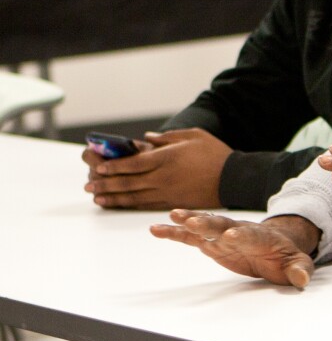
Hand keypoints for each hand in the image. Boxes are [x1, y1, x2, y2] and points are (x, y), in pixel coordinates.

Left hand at [83, 128, 231, 209]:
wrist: (233, 178)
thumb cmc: (215, 153)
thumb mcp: (193, 135)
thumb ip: (168, 137)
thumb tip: (147, 139)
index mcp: (167, 158)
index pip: (133, 163)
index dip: (113, 165)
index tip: (98, 166)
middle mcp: (163, 177)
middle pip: (128, 182)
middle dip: (106, 183)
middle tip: (88, 185)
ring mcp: (167, 192)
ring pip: (134, 196)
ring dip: (113, 197)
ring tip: (97, 197)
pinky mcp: (173, 203)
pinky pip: (146, 205)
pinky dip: (129, 204)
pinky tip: (119, 203)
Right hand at [150, 210, 317, 287]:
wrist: (275, 243)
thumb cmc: (286, 256)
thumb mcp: (297, 264)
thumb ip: (299, 270)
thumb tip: (302, 280)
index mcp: (260, 237)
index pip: (250, 235)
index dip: (242, 235)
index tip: (231, 235)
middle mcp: (239, 231)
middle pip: (223, 225)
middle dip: (209, 224)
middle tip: (192, 221)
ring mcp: (223, 235)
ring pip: (205, 226)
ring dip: (189, 221)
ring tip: (172, 216)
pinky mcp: (212, 242)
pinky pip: (191, 236)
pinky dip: (175, 232)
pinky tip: (157, 229)